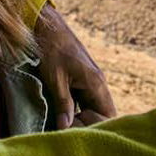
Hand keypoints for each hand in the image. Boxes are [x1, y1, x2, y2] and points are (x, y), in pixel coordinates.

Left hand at [34, 5, 117, 128]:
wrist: (47, 27)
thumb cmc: (51, 50)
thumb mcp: (56, 79)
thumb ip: (64, 104)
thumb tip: (66, 128)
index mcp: (96, 83)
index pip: (108, 116)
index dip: (93, 127)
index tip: (72, 128)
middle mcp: (98, 85)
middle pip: (103, 115)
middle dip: (87, 125)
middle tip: (65, 127)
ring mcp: (91, 83)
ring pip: (93, 110)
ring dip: (80, 119)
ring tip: (62, 123)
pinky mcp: (81, 82)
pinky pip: (84, 103)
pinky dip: (75, 111)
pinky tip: (62, 114)